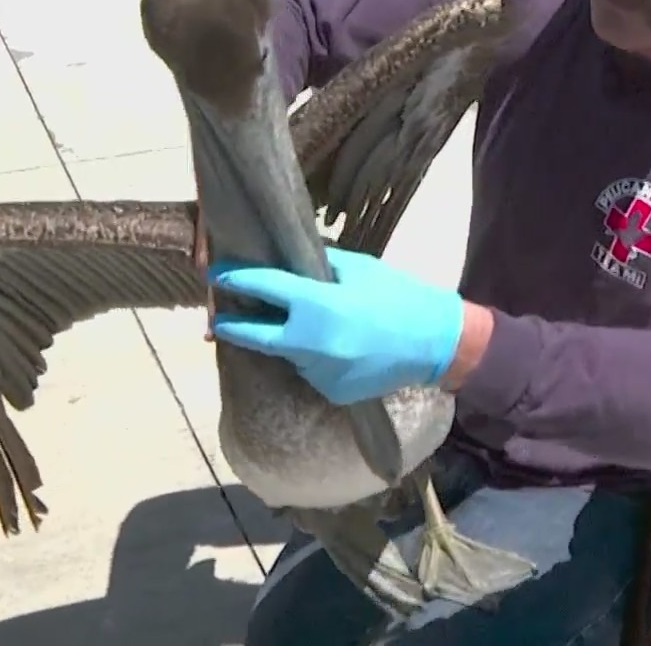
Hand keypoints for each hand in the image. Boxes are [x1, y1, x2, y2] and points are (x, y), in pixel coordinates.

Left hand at [209, 248, 465, 405]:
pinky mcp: (330, 392)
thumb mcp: (360, 268)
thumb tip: (287, 260)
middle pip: (255, 337)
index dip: (235, 279)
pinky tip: (340, 347)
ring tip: (312, 327)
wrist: (435, 343)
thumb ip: (319, 265)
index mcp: (318, 305)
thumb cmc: (399, 295)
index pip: (263, 288)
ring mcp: (319, 373)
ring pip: (288, 354)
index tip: (215, 273)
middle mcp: (310, 344)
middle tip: (216, 320)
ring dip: (288, 340)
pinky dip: (315, 358)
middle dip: (231, 326)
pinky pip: (311, 371)